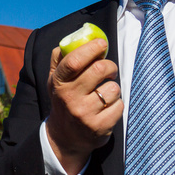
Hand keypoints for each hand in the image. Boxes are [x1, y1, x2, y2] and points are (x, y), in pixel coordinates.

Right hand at [46, 37, 122, 174]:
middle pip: (98, 70)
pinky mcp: (99, 127)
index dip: (91, 48)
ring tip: (105, 94)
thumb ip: (61, 58)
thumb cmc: (65, 100)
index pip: (73, 61)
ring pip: (113, 88)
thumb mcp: (55, 80)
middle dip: (109, 66)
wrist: (65, 137)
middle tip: (109, 69)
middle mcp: (69, 98)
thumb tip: (75, 37)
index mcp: (59, 82)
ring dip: (113, 88)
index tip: (102, 44)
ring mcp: (84, 114)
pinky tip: (107, 108)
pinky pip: (119, 105)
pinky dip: (117, 104)